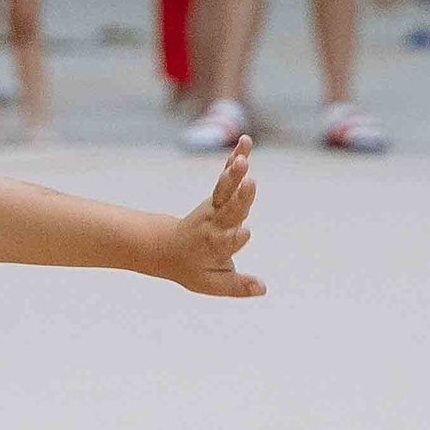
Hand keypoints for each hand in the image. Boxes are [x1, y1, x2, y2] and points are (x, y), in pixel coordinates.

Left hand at [161, 135, 262, 297]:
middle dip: (240, 197)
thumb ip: (237, 286)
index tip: (245, 232)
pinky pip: (227, 176)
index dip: (236, 238)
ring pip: (224, 189)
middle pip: (229, 210)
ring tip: (243, 158)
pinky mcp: (217, 196)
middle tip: (250, 183)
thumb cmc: (193, 268)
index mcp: (215, 247)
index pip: (227, 242)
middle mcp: (214, 224)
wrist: (166, 247)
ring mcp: (214, 207)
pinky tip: (245, 141)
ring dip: (234, 173)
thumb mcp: (212, 284)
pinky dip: (236, 158)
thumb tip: (263, 289)